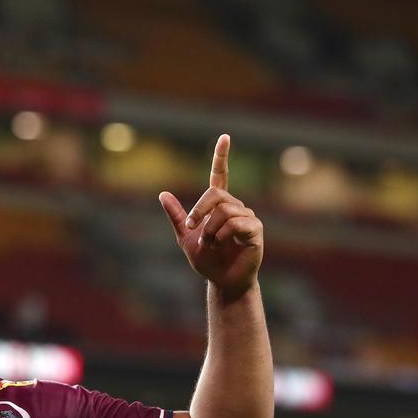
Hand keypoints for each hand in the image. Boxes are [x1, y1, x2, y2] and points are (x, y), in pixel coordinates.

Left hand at [158, 134, 262, 298]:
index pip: (221, 176)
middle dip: (198, 210)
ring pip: (224, 211)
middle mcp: (235, 207)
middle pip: (215, 194)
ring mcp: (247, 217)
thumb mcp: (185, 237)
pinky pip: (236, 223)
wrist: (221, 281)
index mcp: (218, 206)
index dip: (221, 157)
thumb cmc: (206, 260)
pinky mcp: (255, 230)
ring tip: (210, 243)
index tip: (224, 137)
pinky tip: (221, 244)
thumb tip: (162, 194)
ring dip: (210, 229)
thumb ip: (176, 216)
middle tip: (191, 228)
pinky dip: (223, 234)